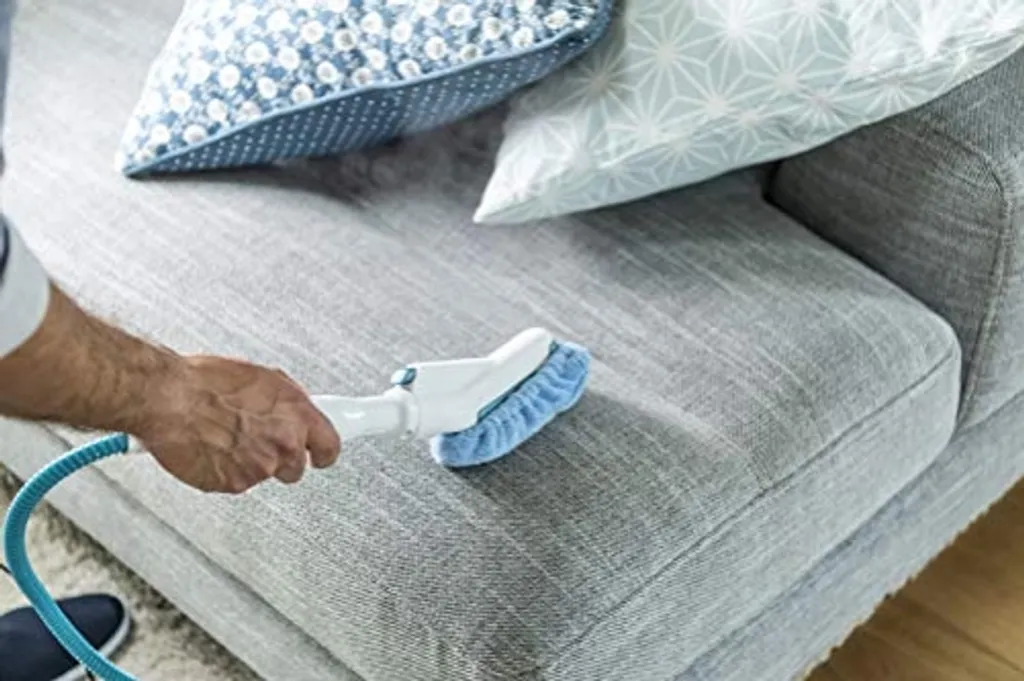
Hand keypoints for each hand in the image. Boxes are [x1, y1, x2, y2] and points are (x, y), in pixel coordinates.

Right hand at [138, 356, 341, 493]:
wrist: (167, 398)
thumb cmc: (204, 382)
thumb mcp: (260, 378)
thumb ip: (284, 402)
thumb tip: (291, 411)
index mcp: (295, 412)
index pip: (331, 446)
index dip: (323, 452)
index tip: (321, 454)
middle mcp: (283, 442)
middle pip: (296, 467)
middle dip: (280, 458)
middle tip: (256, 440)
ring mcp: (259, 467)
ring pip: (264, 474)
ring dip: (249, 462)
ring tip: (224, 437)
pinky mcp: (234, 484)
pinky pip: (235, 482)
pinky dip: (224, 471)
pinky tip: (211, 449)